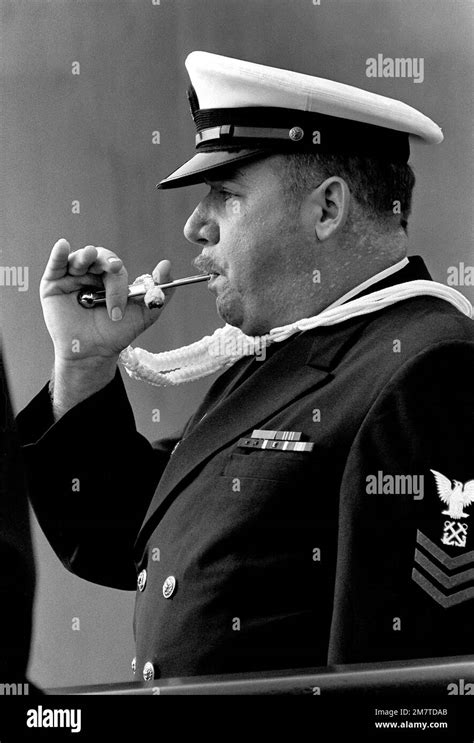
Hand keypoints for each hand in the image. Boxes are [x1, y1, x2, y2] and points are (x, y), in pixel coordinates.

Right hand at [40, 238, 174, 363]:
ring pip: (78, 259)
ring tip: (89, 259)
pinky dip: (58, 254)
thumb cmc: (117, 333)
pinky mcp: (53, 285)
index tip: (124, 279)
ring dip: (85, 256)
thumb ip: (160, 291)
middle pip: (98, 259)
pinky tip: (63, 245)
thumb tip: (166, 265)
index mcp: (111, 278)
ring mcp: (72, 278)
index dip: (119, 274)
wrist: (94, 353)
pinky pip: (55, 265)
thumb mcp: (145, 313)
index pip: (115, 267)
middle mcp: (91, 275)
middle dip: (106, 262)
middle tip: (113, 269)